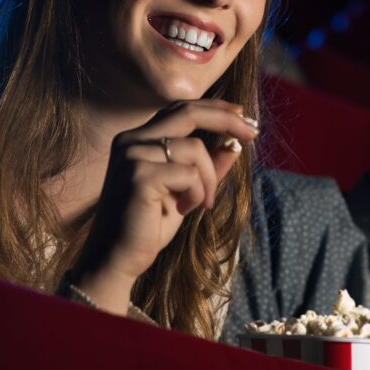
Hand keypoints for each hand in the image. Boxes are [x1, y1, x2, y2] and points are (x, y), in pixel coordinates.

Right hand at [72, 99, 258, 313]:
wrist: (117, 260)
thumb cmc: (147, 227)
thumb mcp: (186, 192)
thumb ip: (206, 168)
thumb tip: (234, 146)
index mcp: (137, 139)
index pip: (180, 109)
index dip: (214, 109)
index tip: (242, 114)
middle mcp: (131, 140)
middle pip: (188, 112)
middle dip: (226, 119)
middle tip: (253, 132)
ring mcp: (132, 155)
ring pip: (195, 148)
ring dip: (208, 179)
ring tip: (200, 203)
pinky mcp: (138, 176)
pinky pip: (189, 174)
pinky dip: (197, 193)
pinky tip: (184, 209)